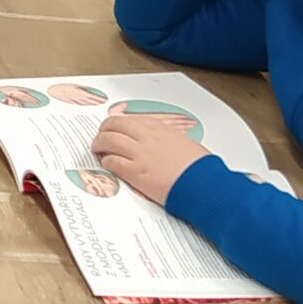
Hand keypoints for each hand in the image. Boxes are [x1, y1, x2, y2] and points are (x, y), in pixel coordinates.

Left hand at [91, 111, 216, 207]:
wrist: (204, 184)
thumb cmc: (201, 167)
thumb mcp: (187, 145)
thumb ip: (171, 141)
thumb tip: (168, 145)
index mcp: (160, 129)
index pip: (131, 119)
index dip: (119, 123)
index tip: (115, 127)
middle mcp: (147, 138)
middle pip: (114, 124)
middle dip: (104, 129)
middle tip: (101, 136)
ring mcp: (140, 154)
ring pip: (108, 140)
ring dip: (99, 144)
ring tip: (98, 149)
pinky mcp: (136, 172)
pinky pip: (112, 162)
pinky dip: (106, 162)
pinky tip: (107, 165)